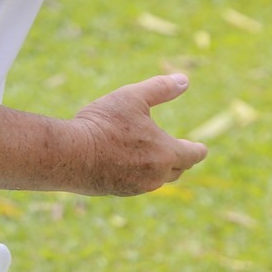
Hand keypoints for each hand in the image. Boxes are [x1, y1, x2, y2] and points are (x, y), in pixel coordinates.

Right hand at [61, 74, 206, 196]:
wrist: (70, 154)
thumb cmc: (103, 123)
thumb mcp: (132, 97)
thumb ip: (160, 88)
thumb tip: (184, 79)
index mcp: (166, 153)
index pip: (193, 155)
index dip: (198, 150)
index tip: (201, 148)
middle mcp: (156, 175)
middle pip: (177, 169)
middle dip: (180, 159)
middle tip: (179, 151)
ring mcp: (137, 186)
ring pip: (157, 179)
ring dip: (158, 167)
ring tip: (151, 155)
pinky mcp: (118, 192)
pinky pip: (137, 183)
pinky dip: (138, 173)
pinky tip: (126, 163)